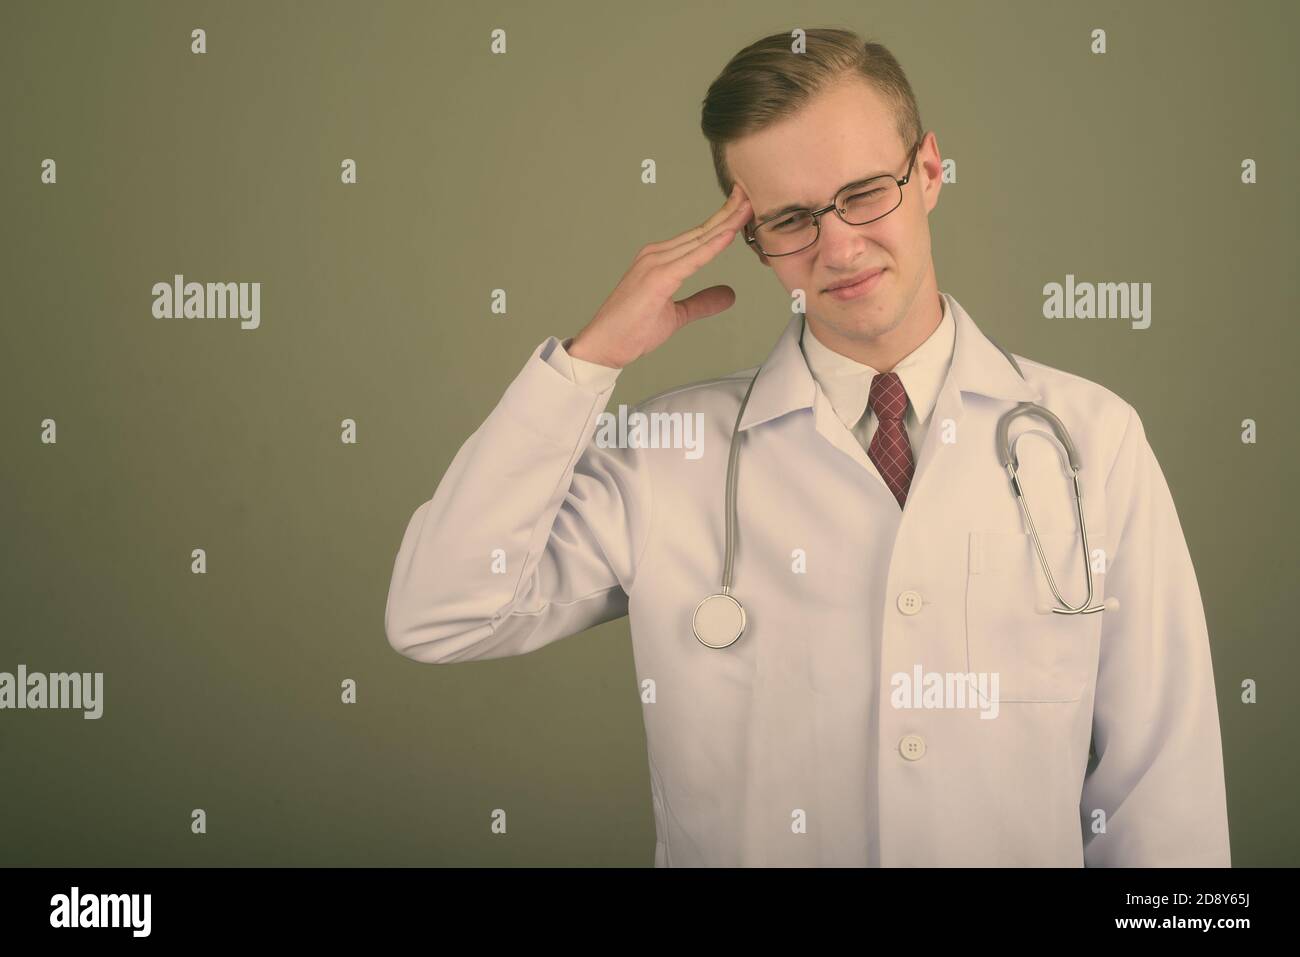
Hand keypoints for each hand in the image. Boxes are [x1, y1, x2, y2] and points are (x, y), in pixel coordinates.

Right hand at [568, 185, 751, 368]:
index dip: (723, 220)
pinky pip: (691, 260)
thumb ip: (702, 302)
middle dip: (729, 212)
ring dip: (726, 222)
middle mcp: (656, 254)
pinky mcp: (657, 278)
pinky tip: (729, 235)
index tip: (744, 207)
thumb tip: (729, 295)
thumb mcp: (677, 314)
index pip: (699, 235)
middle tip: (753, 194)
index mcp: (660, 259)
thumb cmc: (631, 329)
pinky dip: (712, 246)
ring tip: (749, 206)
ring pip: (699, 239)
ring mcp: (655, 264)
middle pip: (702, 230)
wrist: (604, 345)